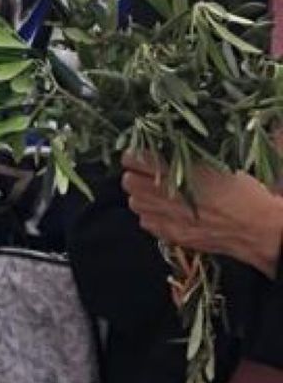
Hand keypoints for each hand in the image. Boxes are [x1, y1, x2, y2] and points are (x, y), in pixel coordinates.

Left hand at [122, 154, 282, 275]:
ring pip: (133, 203)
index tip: (139, 154)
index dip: (135, 155)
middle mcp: (165, 193)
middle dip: (135, 175)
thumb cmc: (241, 192)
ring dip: (141, 196)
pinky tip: (165, 211)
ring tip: (155, 193)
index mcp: (177, 170)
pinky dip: (151, 215)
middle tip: (147, 173)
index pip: (134, 158)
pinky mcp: (170, 234)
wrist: (255, 228)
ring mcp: (166, 217)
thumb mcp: (215, 164)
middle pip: (128, 181)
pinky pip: (145, 222)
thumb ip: (184, 156)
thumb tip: (162, 149)